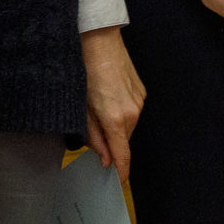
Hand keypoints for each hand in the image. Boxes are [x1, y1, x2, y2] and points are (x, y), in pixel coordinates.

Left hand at [81, 26, 144, 180]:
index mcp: (115, 119)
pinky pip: (132, 111)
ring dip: (116, 125)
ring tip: (99, 108)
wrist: (100, 40)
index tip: (119, 183)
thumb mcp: (81, 108)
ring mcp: (140, 101)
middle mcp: (132, 113)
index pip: (122, 155)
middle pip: (123, 140)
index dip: (121, 172)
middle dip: (111, 142)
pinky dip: (121, 112)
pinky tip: (109, 97)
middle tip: (93, 131)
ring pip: (128, 126)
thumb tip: (104, 158)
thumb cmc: (84, 72)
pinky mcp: (142, 91)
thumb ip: (93, 137)